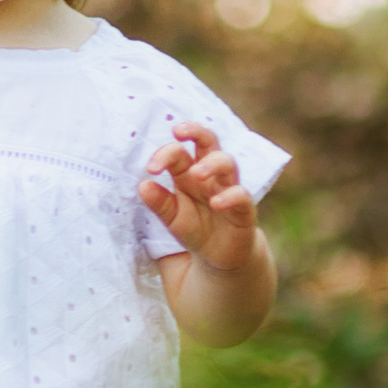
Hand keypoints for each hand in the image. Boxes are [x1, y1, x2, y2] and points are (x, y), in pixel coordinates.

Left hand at [139, 121, 260, 271]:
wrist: (221, 256)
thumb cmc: (196, 229)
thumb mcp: (172, 218)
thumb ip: (160, 203)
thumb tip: (143, 185)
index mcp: (188, 173)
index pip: (178, 153)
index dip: (164, 154)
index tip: (151, 169)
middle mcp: (210, 176)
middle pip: (208, 141)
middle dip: (195, 131)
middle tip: (178, 131)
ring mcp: (228, 188)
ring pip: (228, 162)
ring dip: (212, 163)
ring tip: (196, 174)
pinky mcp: (244, 208)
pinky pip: (242, 195)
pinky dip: (230, 196)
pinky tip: (216, 203)